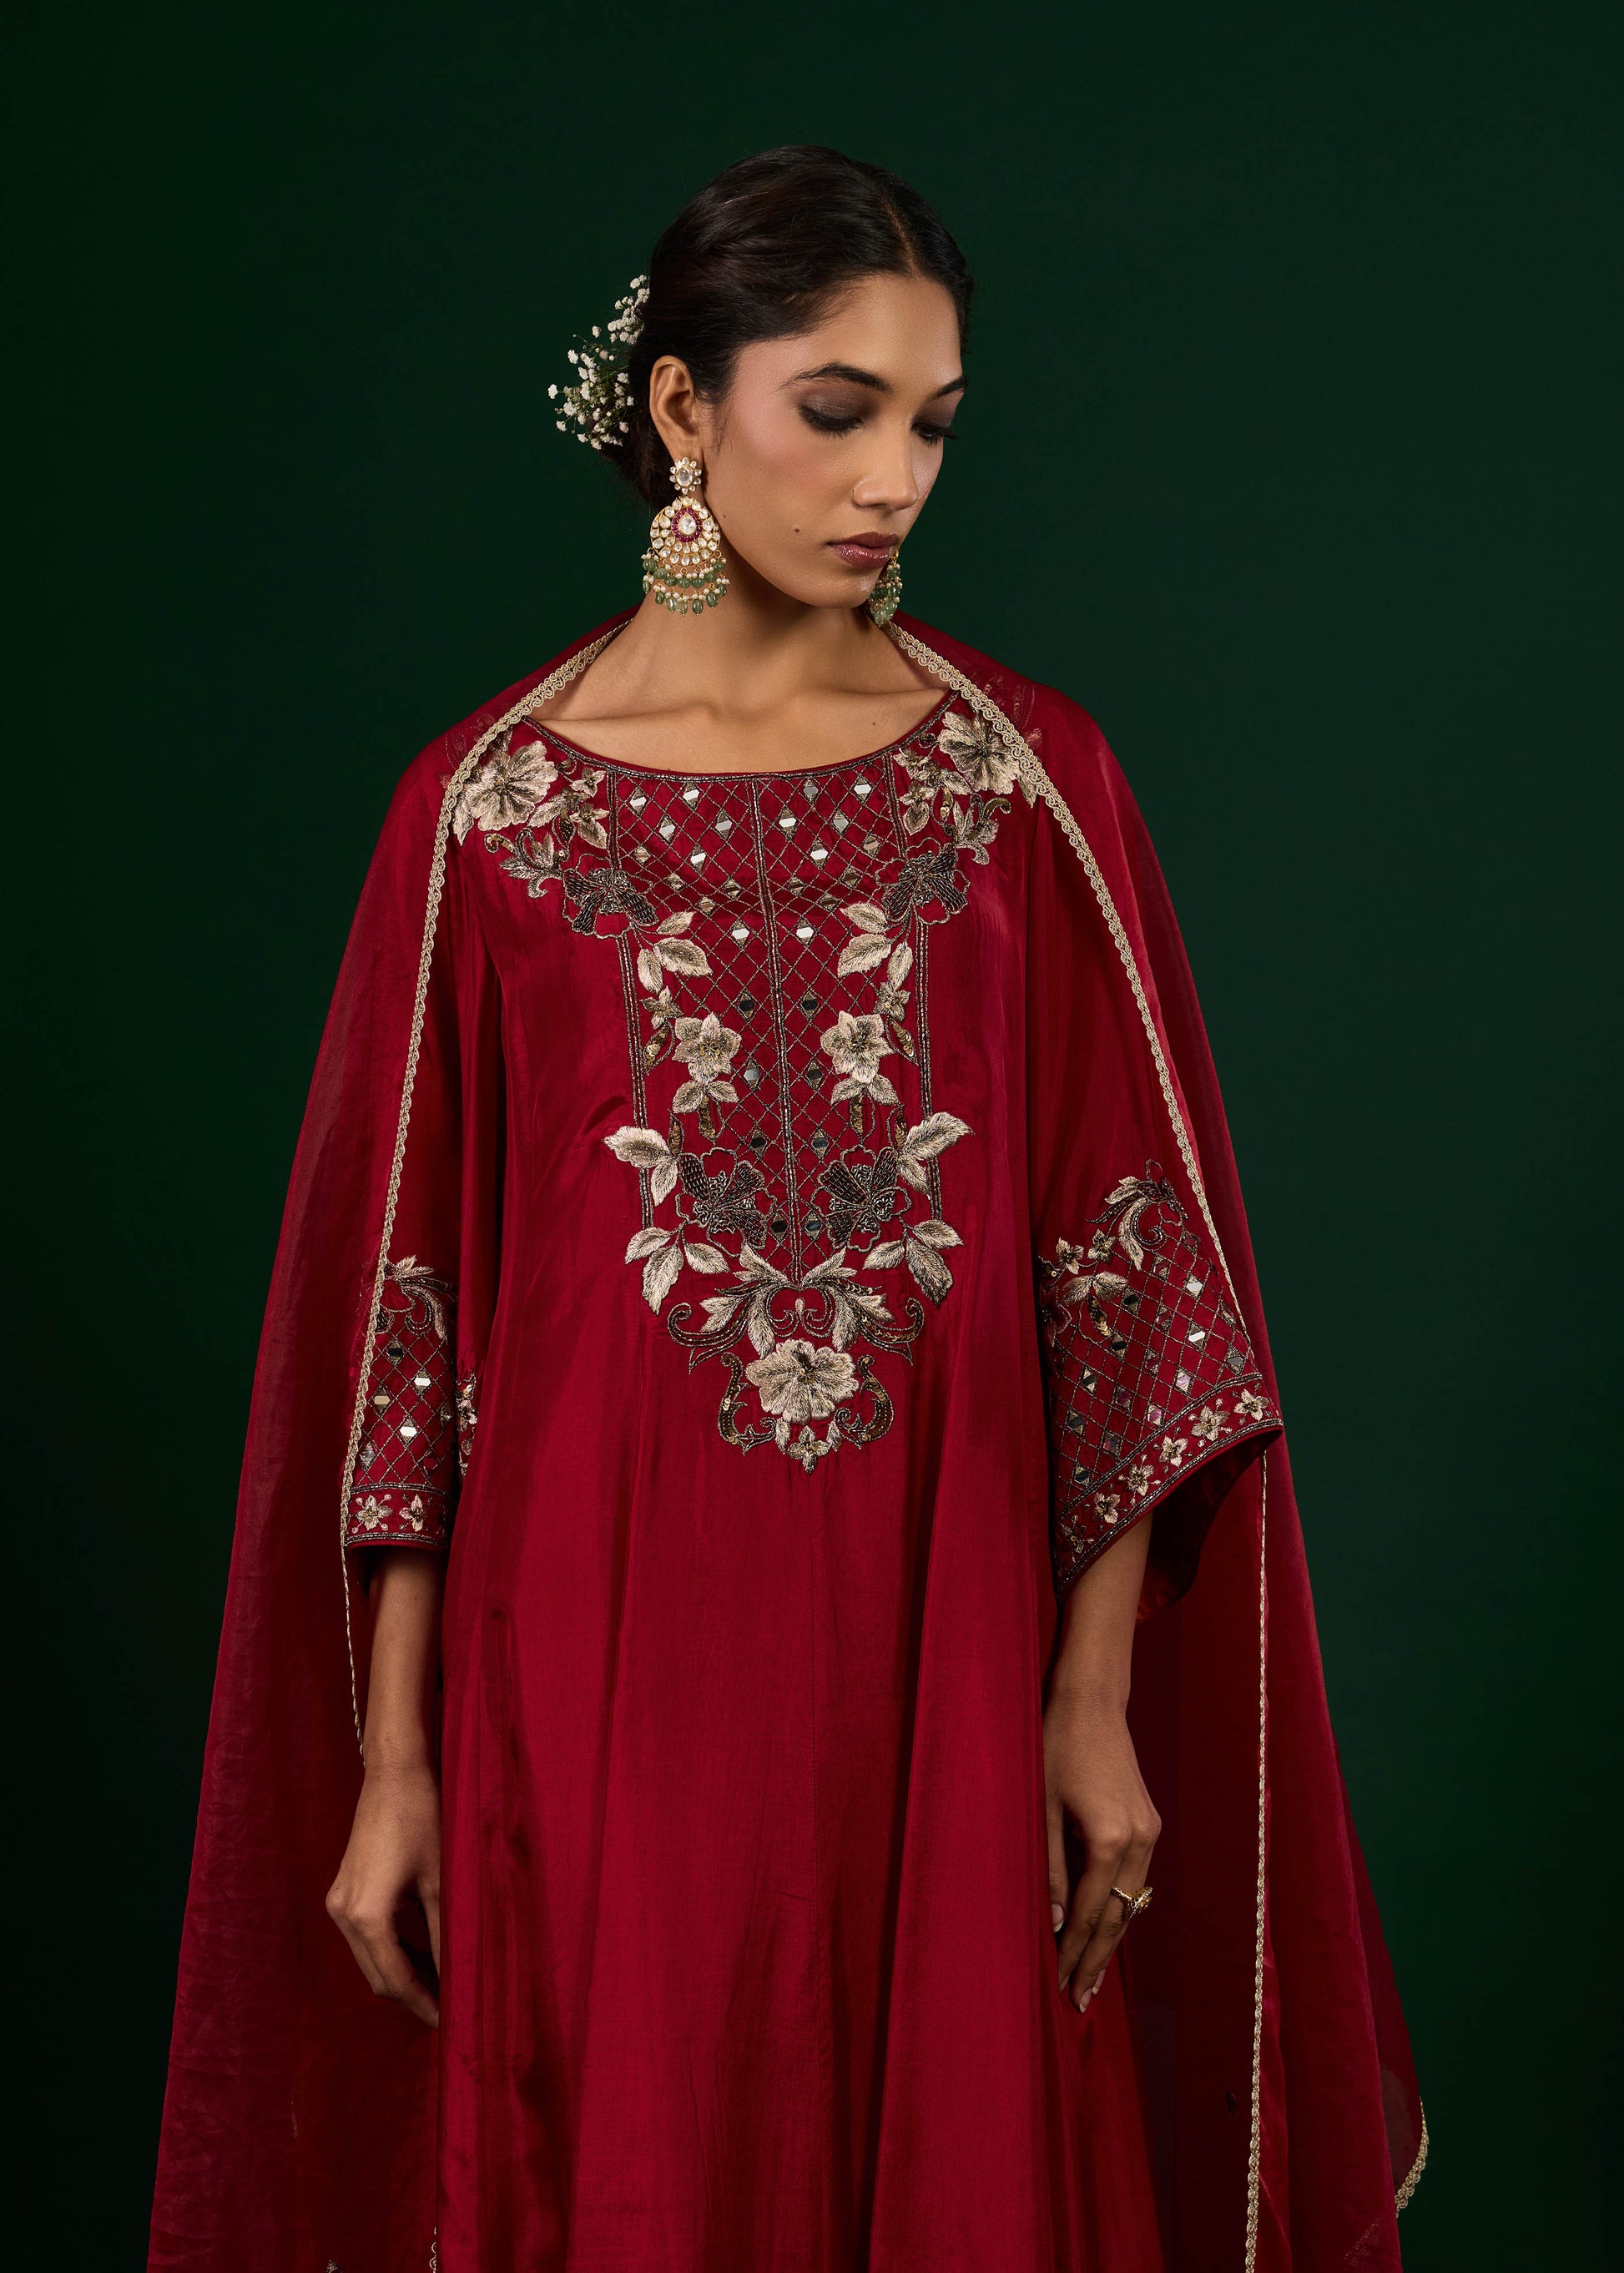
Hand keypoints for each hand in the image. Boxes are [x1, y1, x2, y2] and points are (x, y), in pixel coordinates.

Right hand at [325, 1759, 442, 2027]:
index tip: (451, 2022)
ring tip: (443, 1982)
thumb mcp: (441, 1881)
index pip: (395, 1979)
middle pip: (377, 1976)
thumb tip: (461, 1979)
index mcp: (366, 1916)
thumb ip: (445, 1936)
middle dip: (413, 1995)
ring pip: (370, 1959)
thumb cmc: (423, 1819)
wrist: (394, 1774)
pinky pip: (365, 1938)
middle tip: (451, 2006)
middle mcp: (343, 1914)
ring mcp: (338, 1903)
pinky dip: (391, 1951)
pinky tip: (422, 1953)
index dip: (424, 2004)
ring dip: (403, 1974)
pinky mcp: (343, 1892)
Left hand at [1043, 1683, 1160, 2013]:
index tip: (1061, 1988)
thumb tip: (1054, 1925)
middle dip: (1098, 1961)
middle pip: (1119, 1918)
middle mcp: (1140, 1840)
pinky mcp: (1150, 1823)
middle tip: (1080, 2002)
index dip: (1074, 1954)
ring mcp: (1150, 1831)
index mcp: (1110, 1838)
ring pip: (1132, 1902)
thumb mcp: (1040, 1809)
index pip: (1089, 1913)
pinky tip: (1104, 1929)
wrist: (1092, 1701)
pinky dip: (1119, 1908)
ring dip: (1111, 1939)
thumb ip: (1049, 1870)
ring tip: (1091, 1977)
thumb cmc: (1054, 1747)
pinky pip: (1135, 1879)